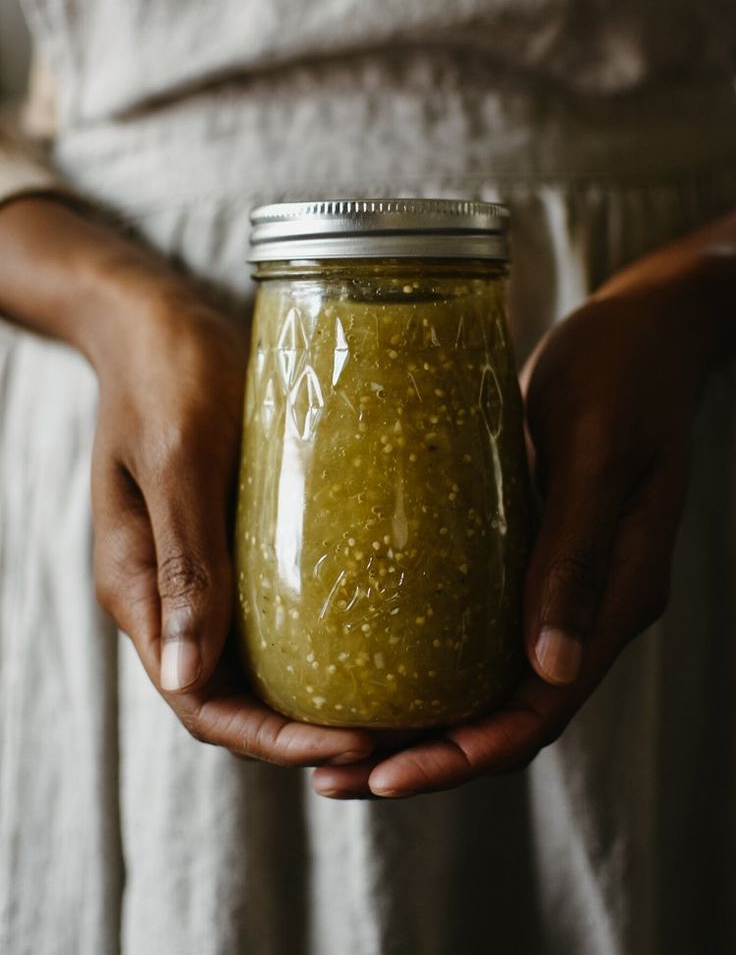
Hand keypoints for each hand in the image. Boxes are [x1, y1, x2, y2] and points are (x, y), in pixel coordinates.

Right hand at [89, 267, 373, 767]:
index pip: (201, 701)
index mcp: (138, 587)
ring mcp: (198, 566)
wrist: (157, 318)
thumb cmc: (167, 374)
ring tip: (391, 702)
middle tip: (390, 736)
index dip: (271, 739)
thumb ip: (183, 559)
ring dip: (313, 693)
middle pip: (231, 696)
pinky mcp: (231, 536)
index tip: (349, 747)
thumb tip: (189, 675)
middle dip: (303, 730)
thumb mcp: (179, 459)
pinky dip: (315, 639)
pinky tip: (372, 635)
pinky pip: (270, 609)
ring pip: (254, 661)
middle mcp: (167, 591)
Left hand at [312, 224, 735, 797]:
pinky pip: (485, 634)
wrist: (643, 333)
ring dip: (425, 724)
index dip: (465, 753)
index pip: (540, 709)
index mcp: (619, 597)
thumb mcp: (594, 455)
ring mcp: (565, 588)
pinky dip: (436, 666)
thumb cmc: (620, 377)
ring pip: (493, 684)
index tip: (389, 775)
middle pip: (509, 715)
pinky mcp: (536, 559)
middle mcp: (591, 609)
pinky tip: (376, 664)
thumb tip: (547, 667)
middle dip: (429, 758)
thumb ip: (575, 553)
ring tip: (344, 746)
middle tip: (340, 777)